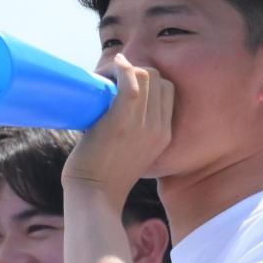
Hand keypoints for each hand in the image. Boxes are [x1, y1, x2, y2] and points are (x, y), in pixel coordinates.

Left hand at [62, 53, 173, 209]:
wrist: (94, 195)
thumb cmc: (104, 176)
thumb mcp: (132, 154)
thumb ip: (134, 132)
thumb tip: (114, 107)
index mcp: (165, 135)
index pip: (167, 91)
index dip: (148, 81)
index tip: (125, 85)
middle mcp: (159, 128)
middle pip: (158, 80)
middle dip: (136, 72)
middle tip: (112, 81)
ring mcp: (143, 123)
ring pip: (145, 76)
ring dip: (124, 69)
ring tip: (105, 79)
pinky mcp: (122, 120)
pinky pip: (130, 81)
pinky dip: (121, 68)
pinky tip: (112, 66)